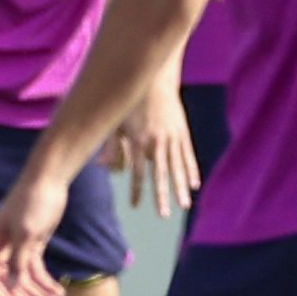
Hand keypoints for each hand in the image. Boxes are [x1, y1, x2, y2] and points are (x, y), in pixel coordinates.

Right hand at [0, 164, 74, 295]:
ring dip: (39, 294)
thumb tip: (14, 288)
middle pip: (8, 284)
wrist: (48, 180)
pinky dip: (46, 283)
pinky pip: (36, 272)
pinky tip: (59, 293)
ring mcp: (16, 249)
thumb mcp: (26, 233)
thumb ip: (19, 261)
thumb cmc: (32, 202)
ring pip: (24, 280)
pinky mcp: (32, 247)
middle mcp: (0, 250)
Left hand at [100, 81, 200, 217]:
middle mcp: (157, 141)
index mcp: (139, 139)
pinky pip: (188, 155)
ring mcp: (172, 137)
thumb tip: (101, 167)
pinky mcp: (182, 132)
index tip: (135, 206)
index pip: (138, 171)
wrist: (154, 79)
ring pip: (178, 167)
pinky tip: (194, 185)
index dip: (137, 190)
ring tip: (184, 206)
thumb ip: (111, 146)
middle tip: (164, 216)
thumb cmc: (130, 102)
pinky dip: (191, 170)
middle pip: (161, 174)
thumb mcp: (116, 122)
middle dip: (162, 196)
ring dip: (180, 188)